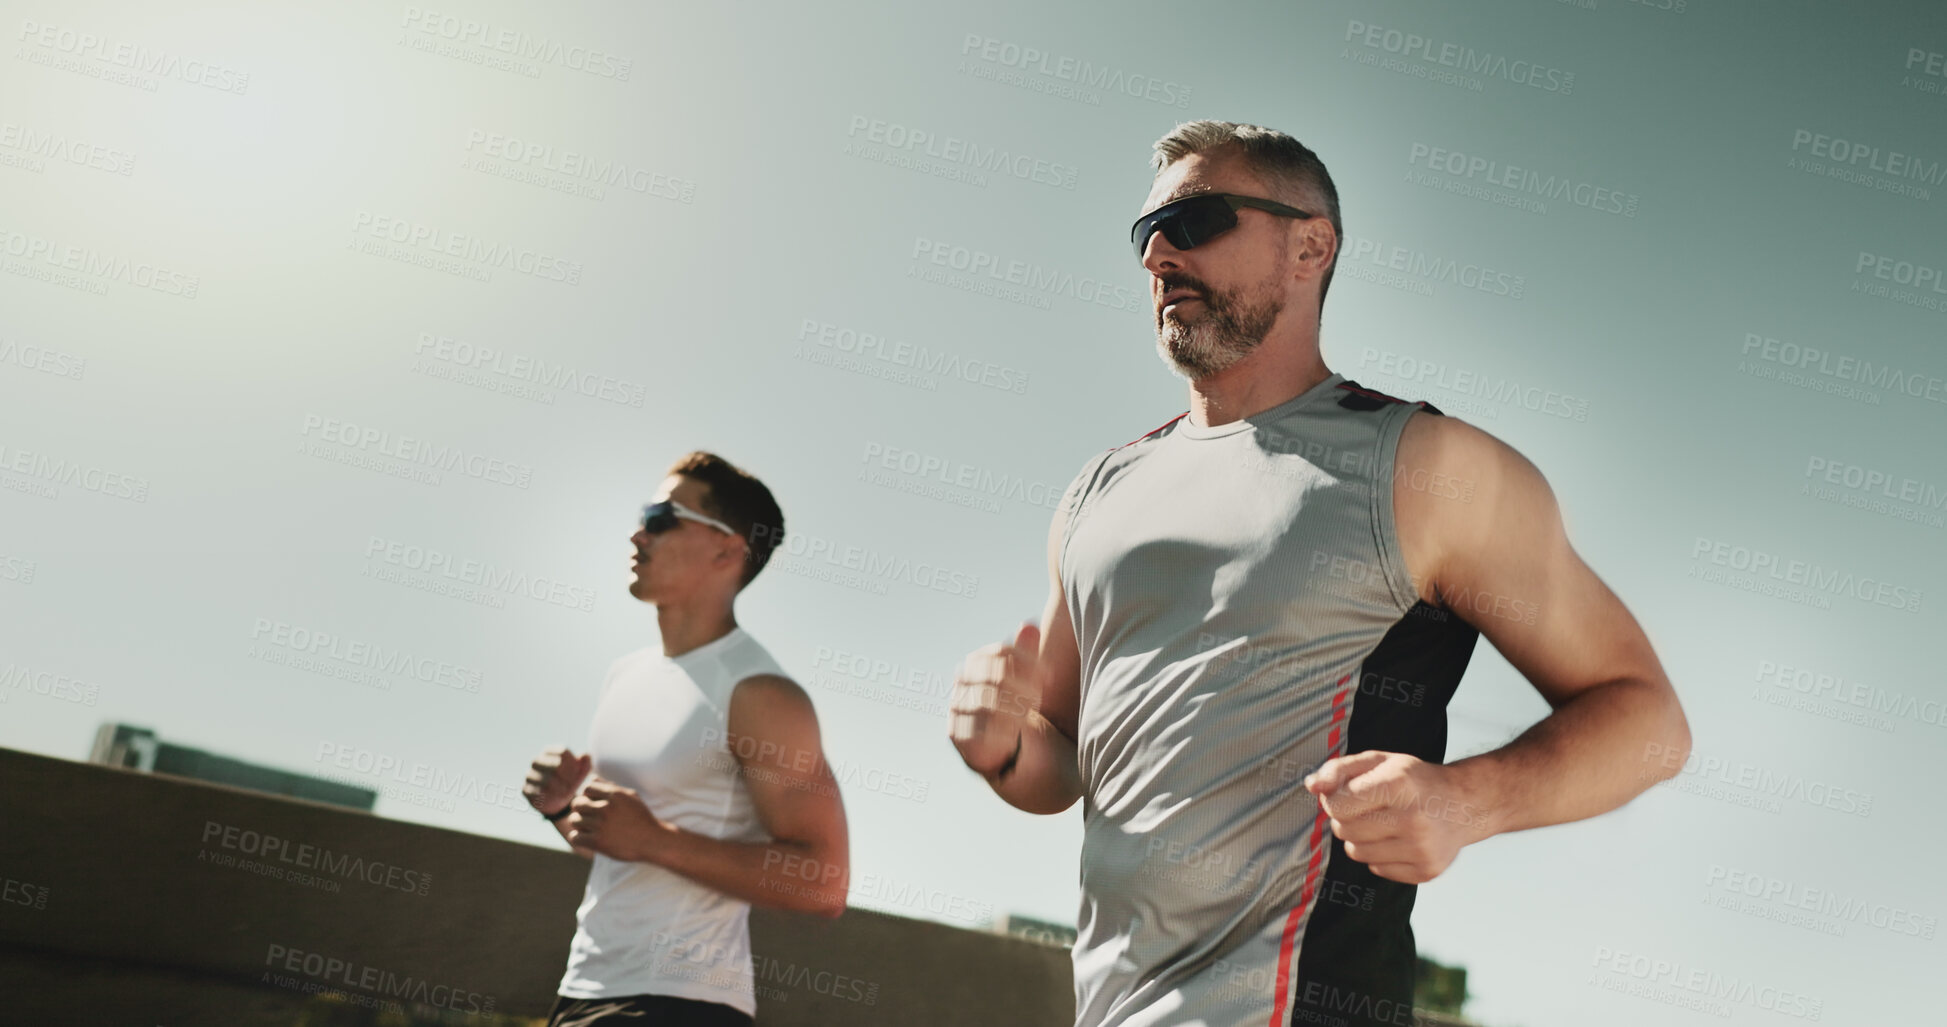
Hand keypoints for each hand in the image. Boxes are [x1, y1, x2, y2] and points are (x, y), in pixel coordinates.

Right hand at [523, 746, 590, 816]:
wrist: (557, 800)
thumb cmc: (570, 781)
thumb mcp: (581, 772)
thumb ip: (586, 762)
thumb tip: (585, 755)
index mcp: (550, 752)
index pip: (563, 751)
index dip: (574, 764)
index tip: (578, 774)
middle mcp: (537, 761)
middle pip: (554, 764)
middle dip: (568, 776)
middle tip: (573, 785)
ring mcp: (529, 775)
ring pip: (546, 780)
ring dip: (561, 788)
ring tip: (567, 792)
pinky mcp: (525, 790)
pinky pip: (537, 792)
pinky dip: (549, 796)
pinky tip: (556, 798)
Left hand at [565, 776, 672, 862]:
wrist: (652, 841)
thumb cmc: (641, 818)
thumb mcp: (630, 796)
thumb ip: (611, 786)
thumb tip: (593, 778)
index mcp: (614, 795)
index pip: (587, 789)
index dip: (587, 796)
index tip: (591, 804)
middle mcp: (606, 808)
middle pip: (577, 803)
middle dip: (579, 809)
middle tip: (585, 816)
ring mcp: (601, 825)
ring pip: (574, 820)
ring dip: (578, 825)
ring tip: (585, 828)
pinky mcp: (598, 842)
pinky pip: (575, 837)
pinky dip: (577, 839)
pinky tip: (585, 839)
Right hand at [949, 621, 1042, 775]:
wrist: (996, 744)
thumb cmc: (1013, 703)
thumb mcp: (1023, 677)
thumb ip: (1025, 653)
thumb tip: (1029, 625)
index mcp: (977, 661)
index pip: (1000, 652)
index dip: (1028, 661)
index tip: (1049, 675)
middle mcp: (962, 681)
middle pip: (995, 676)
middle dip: (1023, 687)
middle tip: (1039, 698)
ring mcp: (957, 707)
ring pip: (988, 704)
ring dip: (1015, 710)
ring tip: (1028, 715)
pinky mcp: (956, 734)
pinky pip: (980, 731)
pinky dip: (1002, 732)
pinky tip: (1016, 734)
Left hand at [1303, 751, 1494, 884]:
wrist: (1464, 804)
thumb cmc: (1414, 780)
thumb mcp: (1378, 761)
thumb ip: (1339, 769)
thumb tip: (1311, 786)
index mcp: (1399, 784)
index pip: (1338, 805)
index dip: (1334, 799)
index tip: (1347, 793)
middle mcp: (1413, 819)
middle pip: (1344, 830)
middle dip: (1346, 818)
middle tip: (1368, 807)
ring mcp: (1421, 849)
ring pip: (1356, 852)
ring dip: (1360, 838)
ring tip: (1383, 823)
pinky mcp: (1426, 871)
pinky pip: (1376, 869)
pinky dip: (1379, 855)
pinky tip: (1397, 839)